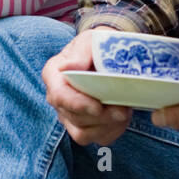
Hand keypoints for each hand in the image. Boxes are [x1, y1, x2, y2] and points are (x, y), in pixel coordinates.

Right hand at [42, 28, 132, 146]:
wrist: (108, 55)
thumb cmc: (98, 46)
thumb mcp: (91, 40)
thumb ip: (82, 52)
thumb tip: (69, 67)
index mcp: (54, 74)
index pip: (59, 96)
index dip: (79, 104)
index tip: (99, 106)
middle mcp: (57, 98)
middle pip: (74, 117)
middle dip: (101, 116)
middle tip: (124, 108)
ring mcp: (69, 115)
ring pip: (83, 133)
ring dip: (108, 125)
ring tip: (124, 111)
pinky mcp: (84, 127)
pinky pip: (97, 138)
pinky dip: (113, 131)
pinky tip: (122, 118)